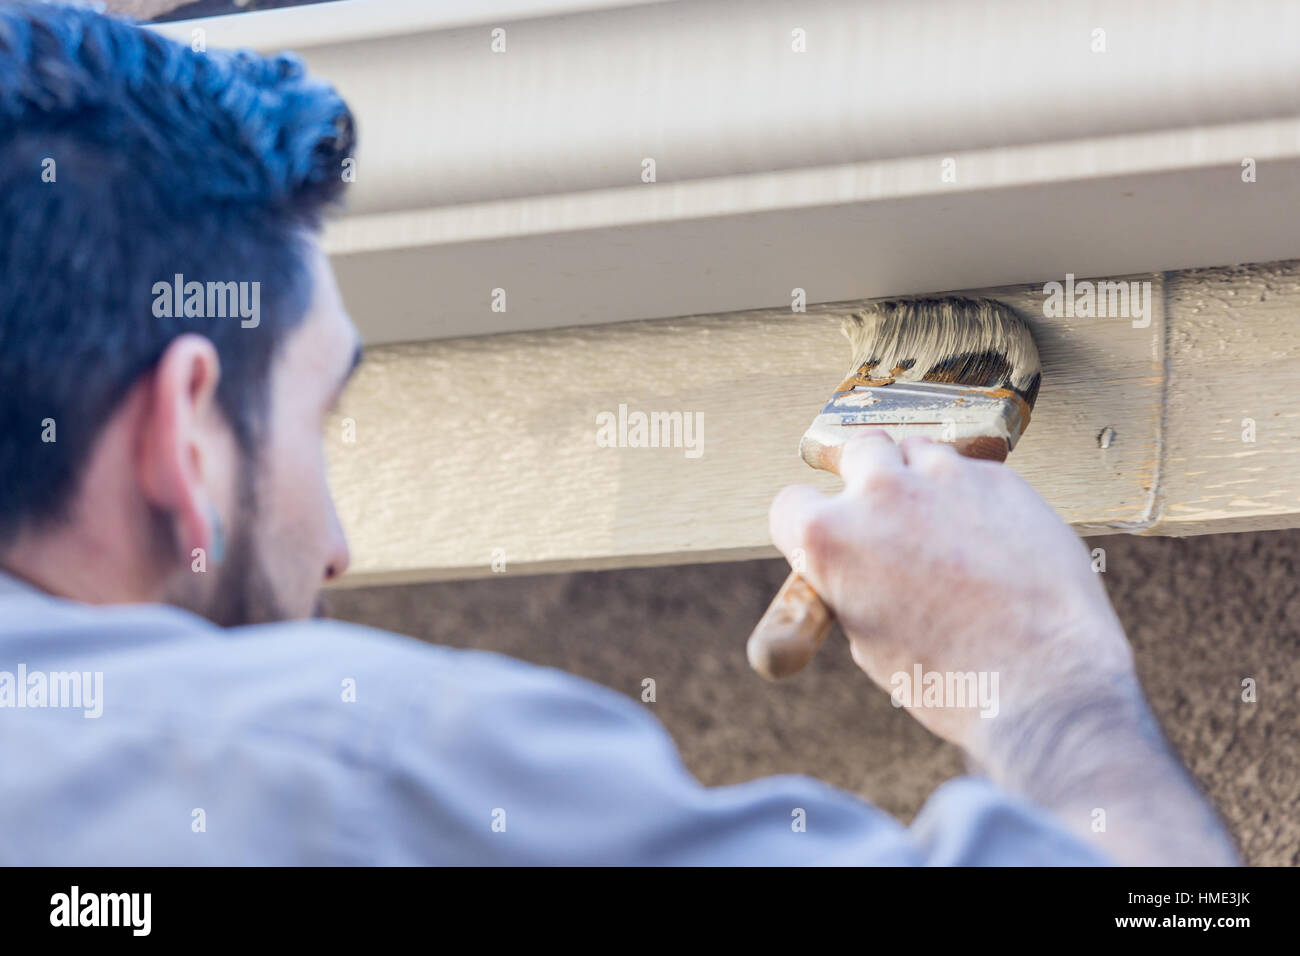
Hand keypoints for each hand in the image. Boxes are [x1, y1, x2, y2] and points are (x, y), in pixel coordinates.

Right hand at [768, 430, 1133, 753]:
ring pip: (919, 451)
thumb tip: (861, 569)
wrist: (1043, 682)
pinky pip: (973, 472)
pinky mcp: (1000, 480)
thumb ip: (852, 585)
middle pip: (860, 452)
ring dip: (923, 481)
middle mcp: (880, 494)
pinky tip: (990, 541)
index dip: (806, 526)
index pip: (791, 503)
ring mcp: (944, 479)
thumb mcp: (868, 642)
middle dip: (868, 479)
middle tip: (887, 516)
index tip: (827, 536)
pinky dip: (974, 497)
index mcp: (829, 538)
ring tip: (944, 530)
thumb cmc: (954, 678)